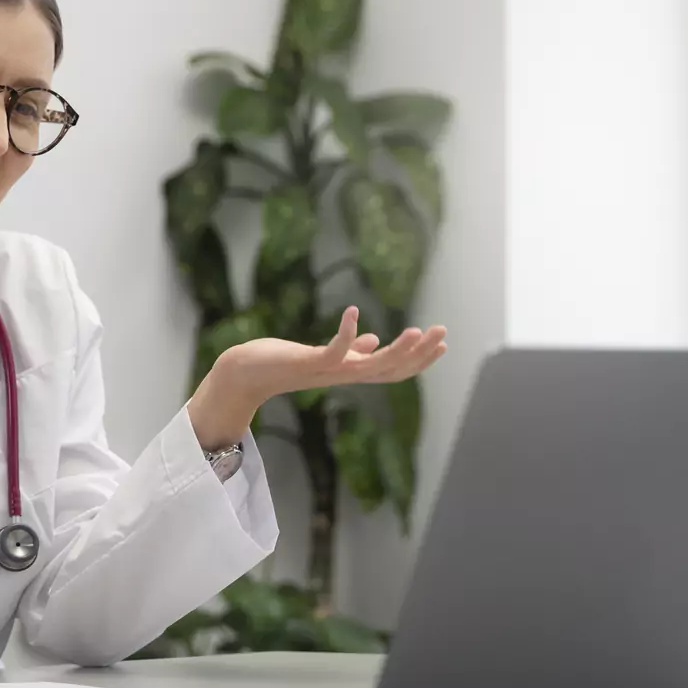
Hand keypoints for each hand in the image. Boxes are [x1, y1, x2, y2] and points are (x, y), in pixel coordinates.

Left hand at [225, 305, 446, 402]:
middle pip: (390, 370)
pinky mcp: (306, 363)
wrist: (244, 374)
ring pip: (370, 366)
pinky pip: (332, 351)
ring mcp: (325, 371)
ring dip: (396, 351)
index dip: (419, 360)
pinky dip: (346, 334)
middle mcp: (342, 375)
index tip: (442, 344)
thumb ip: (352, 351)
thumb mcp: (322, 355)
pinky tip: (354, 312)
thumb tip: (374, 341)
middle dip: (419, 355)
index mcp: (349, 371)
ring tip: (418, 331)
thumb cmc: (281, 363)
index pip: (392, 370)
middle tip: (443, 334)